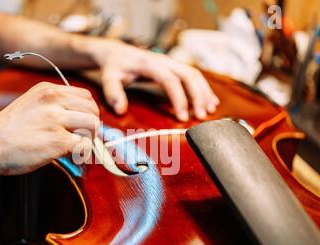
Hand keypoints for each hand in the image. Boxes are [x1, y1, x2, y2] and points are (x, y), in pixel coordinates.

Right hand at [0, 82, 99, 174]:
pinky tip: (70, 156)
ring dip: (89, 139)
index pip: (86, 96)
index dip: (89, 112)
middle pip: (93, 110)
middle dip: (92, 127)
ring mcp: (56, 120)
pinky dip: (81, 153)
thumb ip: (54, 107)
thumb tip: (80, 118)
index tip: (82, 125)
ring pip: (93, 126)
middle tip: (81, 139)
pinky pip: (85, 146)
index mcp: (48, 90)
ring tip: (75, 148)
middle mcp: (54, 100)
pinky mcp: (58, 141)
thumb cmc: (7, 131)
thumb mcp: (31, 105)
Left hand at [91, 39, 218, 121]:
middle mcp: (164, 61)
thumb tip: (121, 110)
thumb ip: (113, 93)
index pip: (170, 80)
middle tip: (201, 116)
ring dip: (204, 92)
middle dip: (198, 96)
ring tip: (209, 110)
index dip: (178, 99)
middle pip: (188, 75)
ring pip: (194, 74)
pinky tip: (210, 101)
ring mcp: (170, 63)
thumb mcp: (109, 78)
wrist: (117, 52)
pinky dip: (203, 88)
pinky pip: (193, 75)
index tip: (182, 118)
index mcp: (150, 64)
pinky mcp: (173, 67)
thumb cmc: (114, 67)